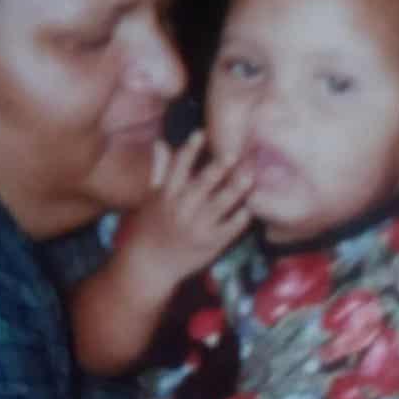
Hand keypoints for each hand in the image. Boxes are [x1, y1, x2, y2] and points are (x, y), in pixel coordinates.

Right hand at [123, 130, 251, 286]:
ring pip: (220, 204)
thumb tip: (161, 143)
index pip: (178, 167)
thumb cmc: (149, 229)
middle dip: (218, 168)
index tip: (202, 133)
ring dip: (236, 189)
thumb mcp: (151, 198)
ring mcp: (196, 227)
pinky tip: (250, 208)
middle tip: (233, 153)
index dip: (190, 149)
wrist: (149, 266)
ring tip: (250, 176)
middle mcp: (181, 209)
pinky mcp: (210, 244)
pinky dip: (241, 217)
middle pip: (202, 183)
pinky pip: (229, 228)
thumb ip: (160, 170)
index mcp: (166, 195)